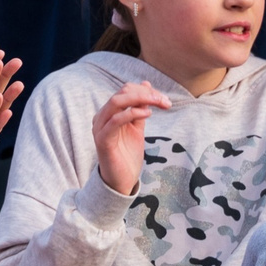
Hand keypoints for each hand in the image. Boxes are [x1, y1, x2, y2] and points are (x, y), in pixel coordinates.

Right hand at [93, 80, 172, 195]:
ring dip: (141, 99)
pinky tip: (148, 114)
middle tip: (165, 101)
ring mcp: (100, 127)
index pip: (125, 91)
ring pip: (116, 102)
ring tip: (158, 103)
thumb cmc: (127, 154)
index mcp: (109, 113)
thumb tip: (146, 85)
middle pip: (122, 93)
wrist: (121, 180)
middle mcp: (101, 117)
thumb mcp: (137, 127)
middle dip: (146, 94)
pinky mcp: (102, 139)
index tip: (164, 99)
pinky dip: (133, 113)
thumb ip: (140, 108)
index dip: (146, 91)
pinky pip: (116, 120)